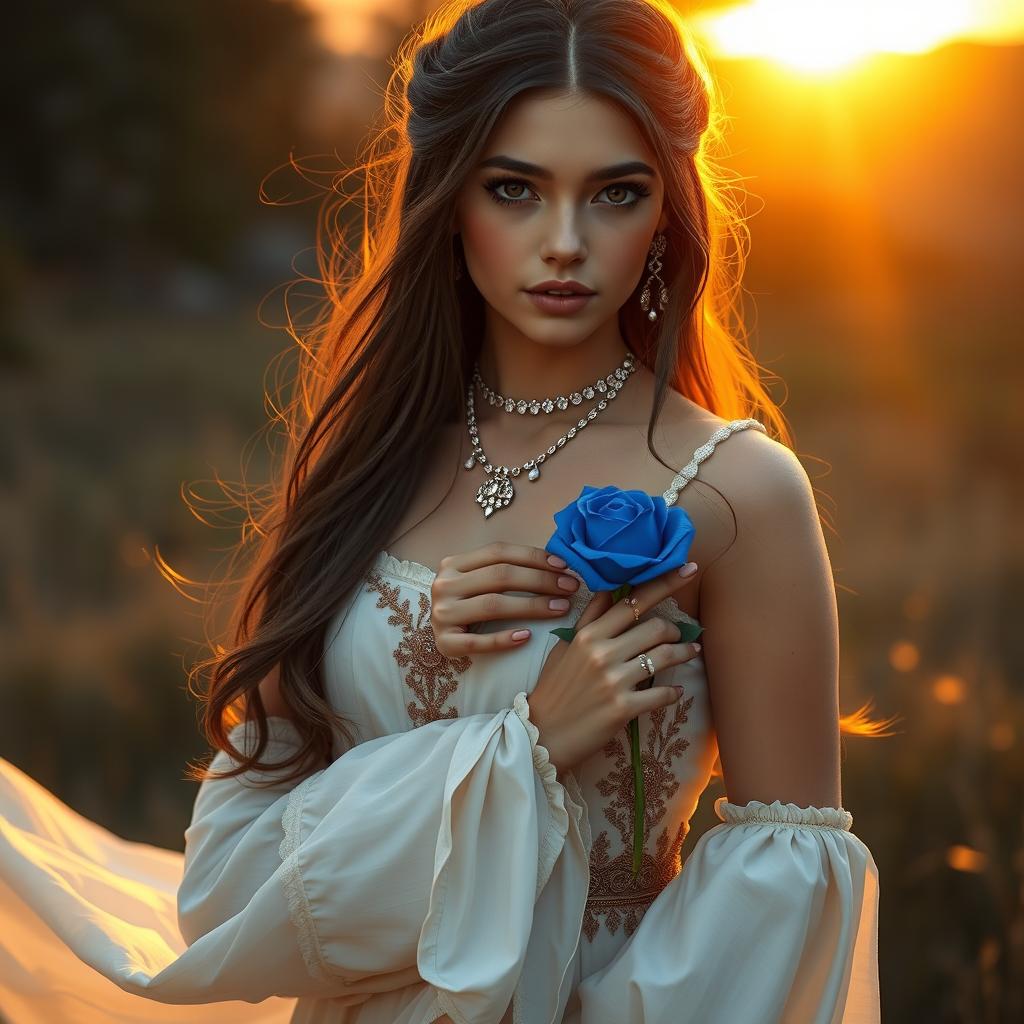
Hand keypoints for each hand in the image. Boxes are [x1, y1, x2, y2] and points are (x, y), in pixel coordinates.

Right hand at [430, 542, 581, 658]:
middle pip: (499, 576)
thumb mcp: (478, 580)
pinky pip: (478, 642)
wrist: (438, 637)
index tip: (564, 566)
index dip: (533, 556)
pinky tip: (527, 637)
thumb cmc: (467, 604)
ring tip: (561, 608)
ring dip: (532, 606)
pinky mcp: (444, 644)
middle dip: (541, 580)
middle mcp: (444, 585)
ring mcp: (441, 615)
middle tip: (570, 587)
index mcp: (454, 564)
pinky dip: (504, 639)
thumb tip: (557, 564)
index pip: (498, 552)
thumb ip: (505, 569)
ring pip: (493, 605)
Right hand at [527, 562, 700, 775]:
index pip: (632, 601)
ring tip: (691, 652)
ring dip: (684, 653)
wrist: (541, 733)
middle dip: (675, 629)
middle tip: (680, 634)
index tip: (688, 569)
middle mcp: (602, 653)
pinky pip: (662, 694)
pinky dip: (674, 691)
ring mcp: (614, 681)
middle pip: (655, 626)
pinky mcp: (623, 709)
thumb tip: (610, 587)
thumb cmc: (554, 688)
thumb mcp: (565, 646)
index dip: (665, 582)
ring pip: (664, 656)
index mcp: (588, 634)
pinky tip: (675, 691)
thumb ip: (590, 617)